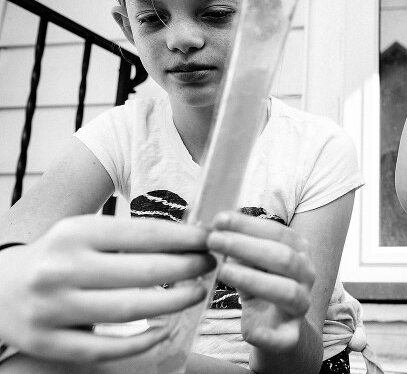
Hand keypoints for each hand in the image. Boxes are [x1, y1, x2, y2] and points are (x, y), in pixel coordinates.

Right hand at [0, 215, 214, 362]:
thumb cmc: (60, 256)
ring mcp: (52, 309)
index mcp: (74, 233)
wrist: (0, 288)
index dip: (184, 238)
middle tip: (210, 264)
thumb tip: (192, 237)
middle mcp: (60, 268)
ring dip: (173, 303)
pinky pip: (105, 349)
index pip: (143, 234)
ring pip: (128, 310)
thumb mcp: (86, 233)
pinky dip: (140, 342)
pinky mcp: (48, 342)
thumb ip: (131, 236)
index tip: (209, 239)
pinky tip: (163, 330)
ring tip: (196, 292)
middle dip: (186, 268)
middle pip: (141, 272)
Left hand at [207, 213, 314, 351]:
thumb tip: (215, 229)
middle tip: (214, 241)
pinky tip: (250, 331)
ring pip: (287, 291)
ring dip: (253, 279)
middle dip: (246, 246)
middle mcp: (307, 275)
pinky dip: (268, 335)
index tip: (219, 220)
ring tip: (222, 271)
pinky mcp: (291, 336)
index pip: (278, 232)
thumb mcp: (252, 264)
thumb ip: (240, 248)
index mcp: (299, 252)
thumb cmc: (261, 286)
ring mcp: (302, 306)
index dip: (248, 225)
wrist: (278, 328)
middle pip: (283, 258)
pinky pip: (284, 337)